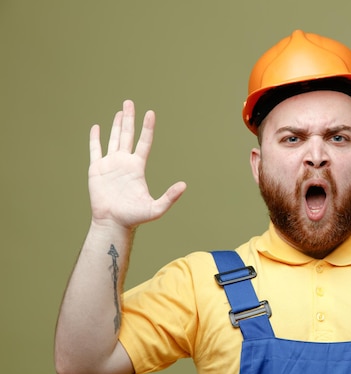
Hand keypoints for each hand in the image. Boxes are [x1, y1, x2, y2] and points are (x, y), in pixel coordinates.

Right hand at [88, 100, 185, 228]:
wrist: (113, 223)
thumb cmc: (134, 217)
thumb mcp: (156, 208)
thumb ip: (170, 197)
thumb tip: (184, 186)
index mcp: (137, 167)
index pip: (144, 142)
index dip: (147, 128)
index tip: (150, 113)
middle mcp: (125, 162)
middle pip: (128, 135)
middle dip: (129, 119)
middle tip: (129, 102)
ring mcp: (110, 164)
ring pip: (113, 139)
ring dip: (116, 125)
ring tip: (120, 111)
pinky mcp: (96, 169)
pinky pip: (95, 150)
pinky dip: (95, 138)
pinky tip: (96, 127)